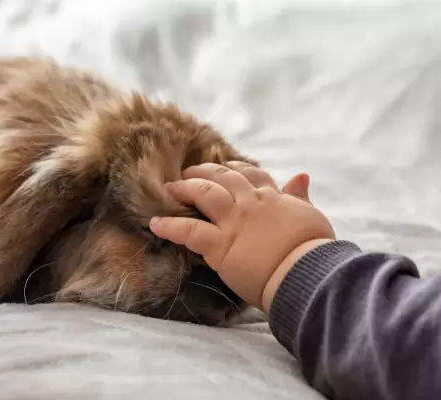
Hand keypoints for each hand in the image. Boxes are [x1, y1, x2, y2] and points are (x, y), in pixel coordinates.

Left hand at [149, 162, 334, 312]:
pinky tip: (155, 224)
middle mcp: (249, 204)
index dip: (236, 169)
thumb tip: (302, 175)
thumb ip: (301, 196)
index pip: (251, 175)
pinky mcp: (220, 245)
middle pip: (223, 178)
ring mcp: (233, 222)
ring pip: (204, 194)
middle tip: (190, 172)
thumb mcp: (311, 215)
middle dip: (205, 171)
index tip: (227, 168)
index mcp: (272, 198)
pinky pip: (189, 231)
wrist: (306, 272)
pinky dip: (170, 226)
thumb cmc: (313, 249)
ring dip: (186, 188)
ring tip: (170, 188)